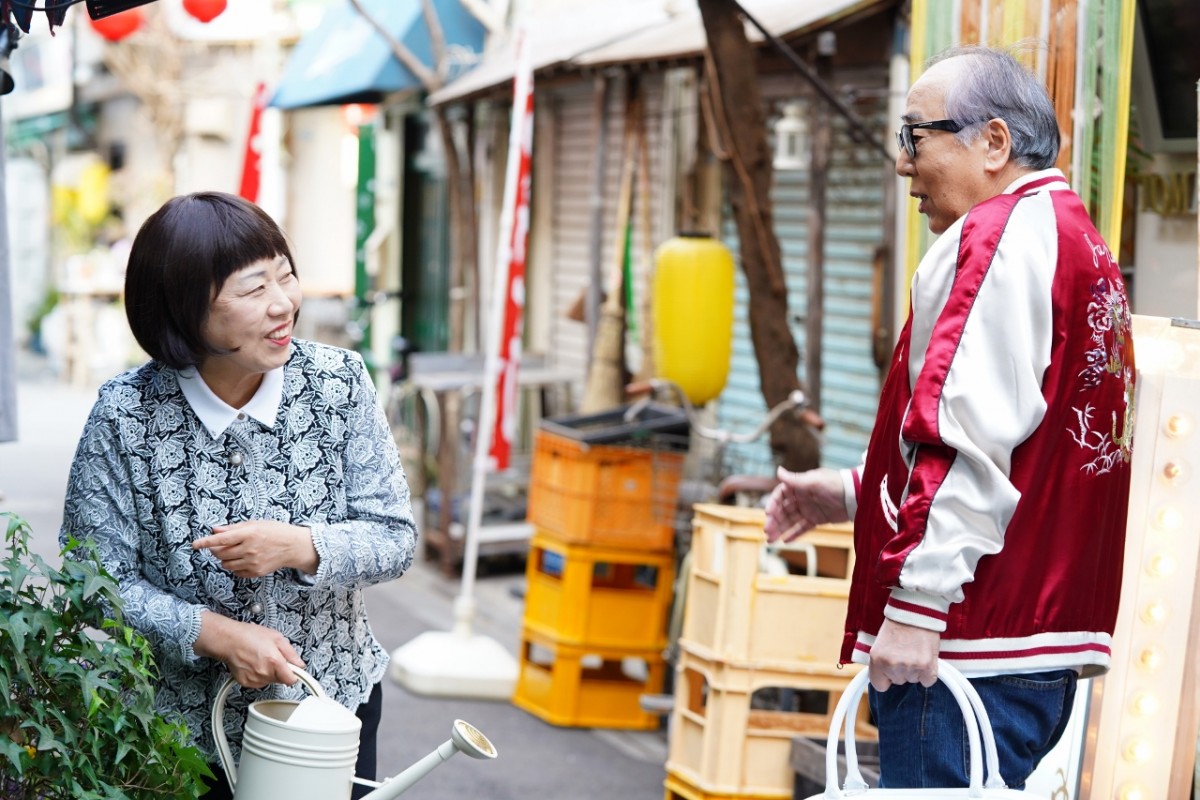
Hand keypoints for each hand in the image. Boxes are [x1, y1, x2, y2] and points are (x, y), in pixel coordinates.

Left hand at [194, 520, 317, 577]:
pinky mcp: (256, 572)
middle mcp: (249, 549)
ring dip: (224, 559)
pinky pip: (236, 572)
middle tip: (218, 546)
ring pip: (226, 564)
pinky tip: (242, 559)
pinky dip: (234, 566)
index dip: (206, 542)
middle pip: (221, 553)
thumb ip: (234, 528)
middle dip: (215, 550)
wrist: (293, 546)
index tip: (195, 544)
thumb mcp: (256, 523)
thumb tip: (215, 530)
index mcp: (249, 534)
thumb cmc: (276, 531)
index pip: (221, 539)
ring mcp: (253, 562)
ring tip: (233, 552)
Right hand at [195, 612, 304, 688]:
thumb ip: (291, 652)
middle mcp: (264, 673)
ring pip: (270, 681)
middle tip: (273, 657)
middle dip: (281, 670)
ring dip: (269, 673)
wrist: (228, 640)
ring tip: (261, 659)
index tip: (295, 671)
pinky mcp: (246, 683)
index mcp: (274, 661)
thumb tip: (300, 663)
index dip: (295, 674)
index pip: (292, 680)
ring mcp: (254, 679)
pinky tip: (254, 664)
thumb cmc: (249, 635)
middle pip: (281, 679)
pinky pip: (259, 682)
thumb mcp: (276, 637)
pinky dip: (259, 675)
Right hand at [763, 466, 848, 542]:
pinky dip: (794, 534)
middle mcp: (801, 498)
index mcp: (799, 486)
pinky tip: (785, 540)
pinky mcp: (816, 519)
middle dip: (774, 521)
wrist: (856, 496)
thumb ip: (795, 480)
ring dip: (780, 529)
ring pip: (790, 521)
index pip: (780, 495)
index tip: (768, 514)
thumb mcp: (814, 481)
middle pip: (783, 510)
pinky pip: (802, 527)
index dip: (773, 504)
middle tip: (767, 532)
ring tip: (771, 540)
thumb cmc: (835, 484)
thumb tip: (778, 471)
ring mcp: (808, 509)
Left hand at [867, 617, 940, 691]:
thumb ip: (881, 663)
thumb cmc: (897, 625)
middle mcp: (892, 665)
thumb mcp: (880, 644)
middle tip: (904, 652)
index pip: (879, 686)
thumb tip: (886, 679)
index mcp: (876, 659)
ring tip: (914, 651)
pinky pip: (928, 681)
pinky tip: (925, 658)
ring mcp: (909, 666)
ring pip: (913, 680)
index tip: (890, 671)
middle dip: (901, 671)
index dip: (886, 678)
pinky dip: (928, 673)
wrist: (915, 610)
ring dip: (915, 670)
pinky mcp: (926, 666)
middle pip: (899, 682)